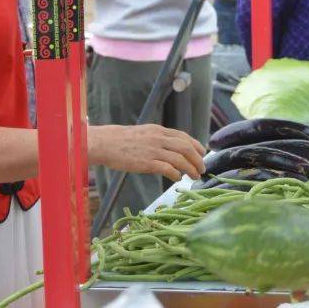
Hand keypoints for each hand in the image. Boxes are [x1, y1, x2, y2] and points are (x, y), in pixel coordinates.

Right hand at [87, 124, 205, 181]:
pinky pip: (168, 169)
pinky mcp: (147, 163)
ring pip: (180, 159)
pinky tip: (177, 178)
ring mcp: (153, 151)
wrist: (105, 143)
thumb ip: (158, 139)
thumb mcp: (144, 133)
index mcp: (158, 130)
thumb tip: (172, 148)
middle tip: (201, 169)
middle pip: (186, 148)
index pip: (183, 136)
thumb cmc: (122, 140)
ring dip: (190, 169)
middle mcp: (159, 139)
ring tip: (194, 176)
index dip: (196, 145)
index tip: (202, 153)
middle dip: (197, 159)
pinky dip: (176, 174)